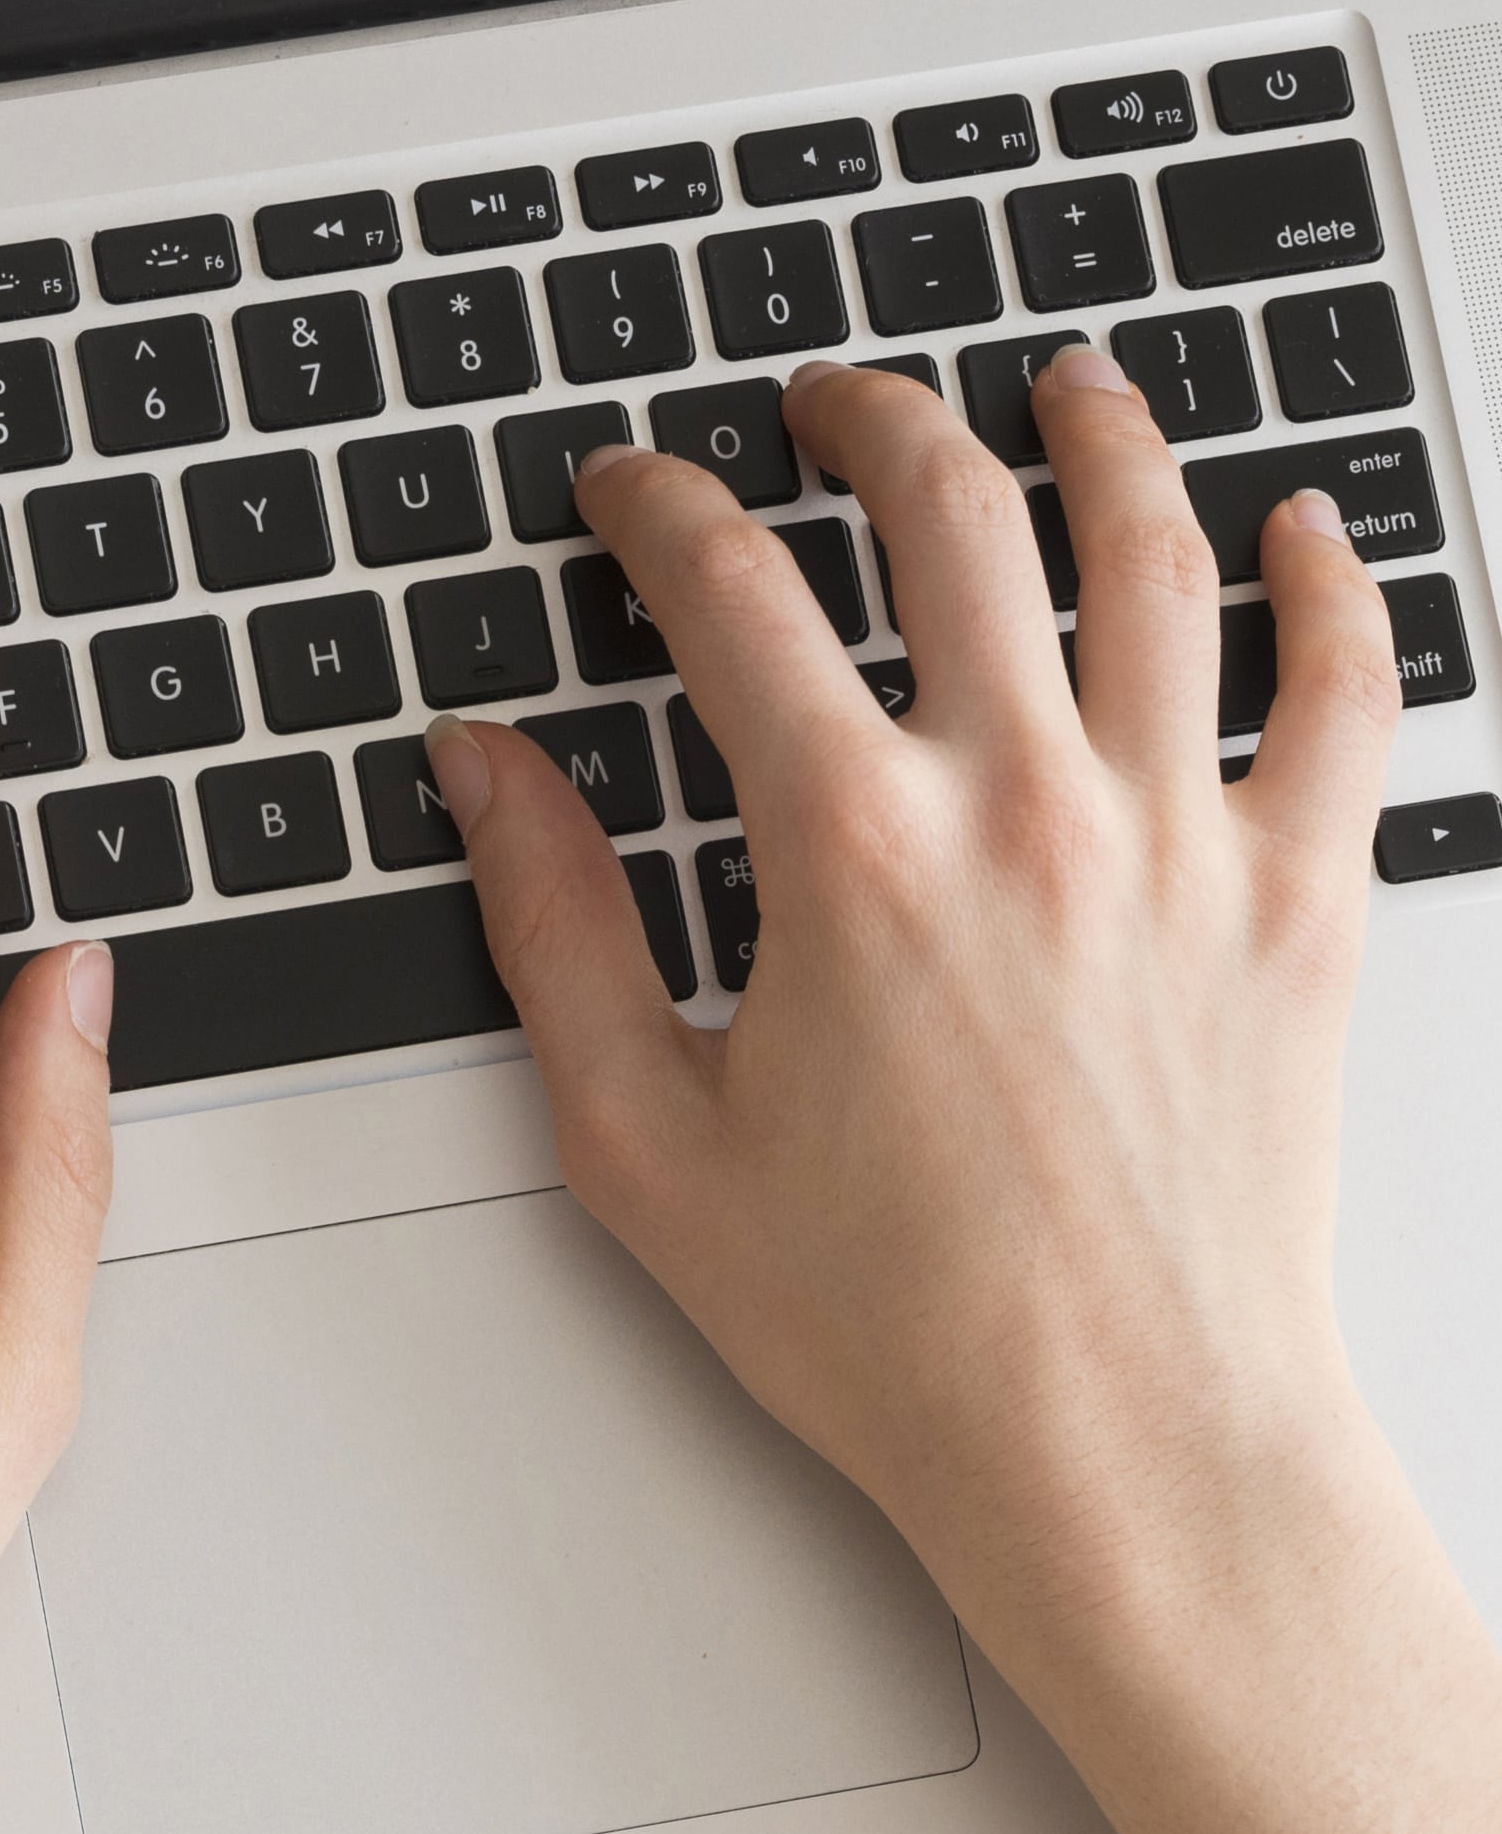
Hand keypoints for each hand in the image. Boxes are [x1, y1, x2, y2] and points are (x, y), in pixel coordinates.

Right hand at [438, 348, 1405, 1668]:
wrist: (1116, 1443)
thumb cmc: (891, 1326)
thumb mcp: (646, 1140)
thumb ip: (555, 929)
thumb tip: (490, 775)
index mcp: (852, 855)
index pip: (732, 602)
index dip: (662, 514)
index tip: (633, 492)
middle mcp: (1030, 807)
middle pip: (951, 518)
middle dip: (867, 424)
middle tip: (826, 403)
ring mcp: (1186, 836)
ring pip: (1154, 554)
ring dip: (1097, 440)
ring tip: (1061, 389)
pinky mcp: (1302, 896)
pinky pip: (1343, 686)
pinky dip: (1327, 583)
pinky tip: (1301, 527)